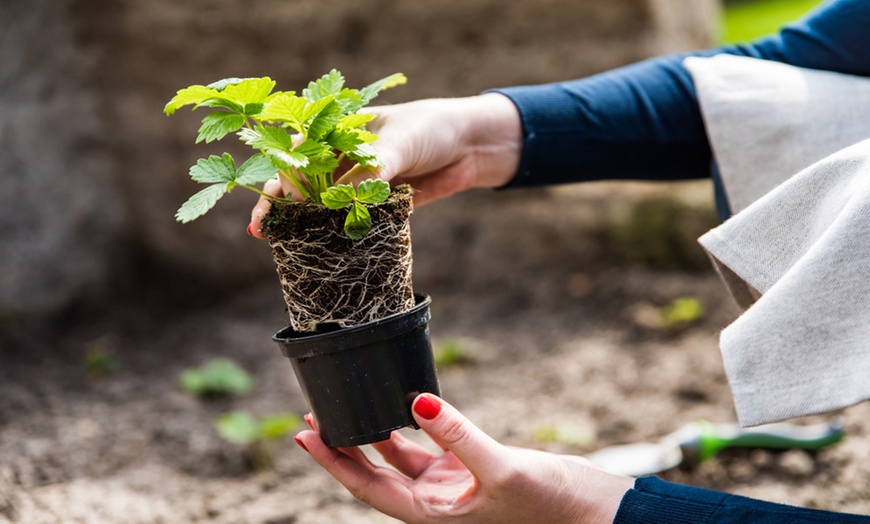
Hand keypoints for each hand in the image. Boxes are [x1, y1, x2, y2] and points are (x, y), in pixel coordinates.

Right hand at [247, 93, 522, 237]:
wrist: (471, 146)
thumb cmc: (430, 129)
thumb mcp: (398, 144)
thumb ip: (371, 170)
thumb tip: (342, 201)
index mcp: (339, 129)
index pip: (300, 151)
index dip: (285, 174)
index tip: (283, 197)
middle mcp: (342, 156)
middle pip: (302, 181)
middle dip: (281, 203)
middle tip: (263, 230)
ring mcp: (358, 182)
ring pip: (321, 204)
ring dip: (302, 222)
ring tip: (280, 243)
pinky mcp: (376, 204)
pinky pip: (350, 220)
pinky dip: (335, 234)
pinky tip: (320, 248)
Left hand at [294, 394, 633, 523]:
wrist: (592, 512)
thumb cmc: (551, 504)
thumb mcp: (503, 470)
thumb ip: (460, 436)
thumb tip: (419, 401)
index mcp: (433, 515)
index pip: (369, 488)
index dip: (335, 463)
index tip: (306, 436)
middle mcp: (435, 502)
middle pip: (375, 473)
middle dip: (344, 446)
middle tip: (313, 415)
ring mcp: (452, 485)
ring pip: (398, 456)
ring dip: (372, 433)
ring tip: (345, 405)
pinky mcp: (469, 468)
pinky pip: (428, 444)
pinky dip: (410, 424)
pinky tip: (398, 404)